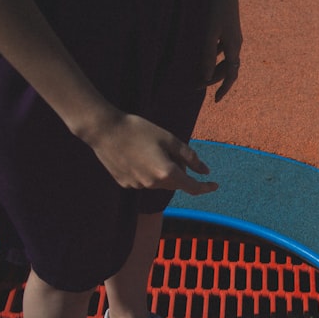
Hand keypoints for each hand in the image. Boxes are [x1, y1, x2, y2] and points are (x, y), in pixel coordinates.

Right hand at [85, 112, 218, 195]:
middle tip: (170, 150)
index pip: (192, 187)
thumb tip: (204, 171)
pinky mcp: (125, 184)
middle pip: (175, 182)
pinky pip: (144, 181)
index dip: (205, 187)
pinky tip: (136, 155)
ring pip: (159, 182)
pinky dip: (147, 171)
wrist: (104, 130)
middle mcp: (153, 184)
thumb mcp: (169, 139)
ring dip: (162, 171)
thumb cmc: (139, 130)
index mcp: (166, 173)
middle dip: (179, 170)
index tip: (214, 185)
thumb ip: (190, 157)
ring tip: (149, 149)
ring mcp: (137, 186)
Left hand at [202, 0, 242, 101]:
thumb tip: (206, 77)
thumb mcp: (209, 33)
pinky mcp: (229, 29)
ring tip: (200, 74)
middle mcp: (236, 44)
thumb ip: (207, 55)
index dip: (224, 88)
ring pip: (226, 59)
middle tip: (198, 86)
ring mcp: (233, 36)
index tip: (216, 100)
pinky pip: (223, 49)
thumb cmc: (215, 8)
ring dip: (215, 69)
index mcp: (234, 47)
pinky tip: (204, 55)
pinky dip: (215, 56)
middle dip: (215, 79)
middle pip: (229, 68)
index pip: (231, 75)